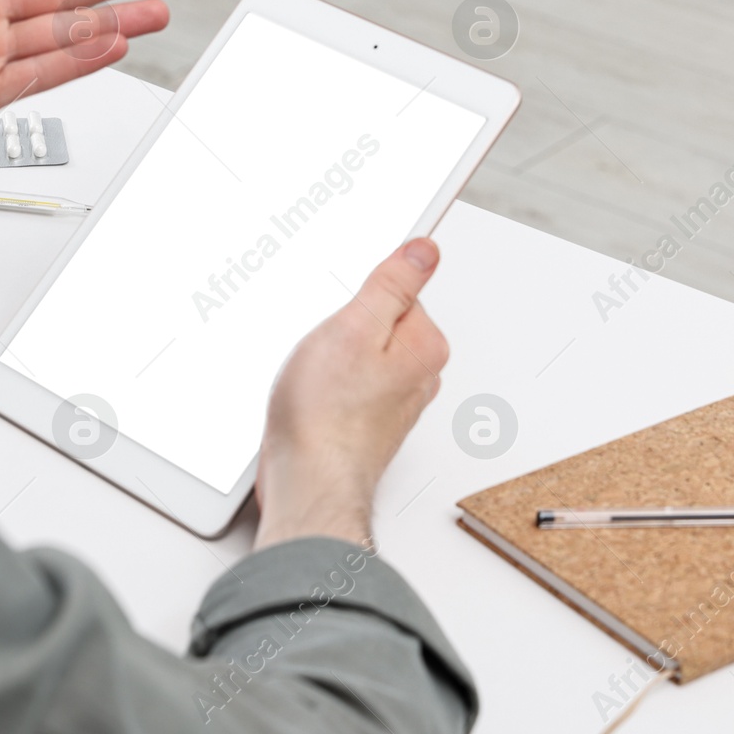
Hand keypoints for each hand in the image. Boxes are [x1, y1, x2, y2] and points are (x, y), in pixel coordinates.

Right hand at [253, 238, 448, 549]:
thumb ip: (393, 284)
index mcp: (424, 347)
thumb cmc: (327, 416)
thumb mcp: (355, 326)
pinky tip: (309, 396)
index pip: (398, 292)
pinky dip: (325, 384)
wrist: (308, 483)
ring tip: (313, 377)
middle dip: (343, 327)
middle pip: (377, 323)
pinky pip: (346, 384)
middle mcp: (417, 376)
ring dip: (330, 358)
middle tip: (322, 348)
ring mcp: (392, 402)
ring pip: (357, 355)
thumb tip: (424, 251)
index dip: (358, 297)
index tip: (339, 313)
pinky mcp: (365, 421)